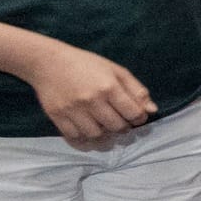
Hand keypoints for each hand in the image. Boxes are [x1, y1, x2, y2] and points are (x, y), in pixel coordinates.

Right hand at [24, 42, 155, 146]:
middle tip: (120, 121)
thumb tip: (151, 111)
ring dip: (105, 134)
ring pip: (97, 135)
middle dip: (123, 127)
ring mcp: (73, 110)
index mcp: (108, 87)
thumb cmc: (86, 65)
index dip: (139, 118)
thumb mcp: (116, 70)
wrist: (48, 63)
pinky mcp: (57, 117)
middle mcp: (91, 100)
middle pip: (116, 127)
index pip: (133, 114)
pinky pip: (76, 138)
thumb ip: (136, 90)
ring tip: (104, 125)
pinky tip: (89, 130)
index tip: (136, 116)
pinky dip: (85, 138)